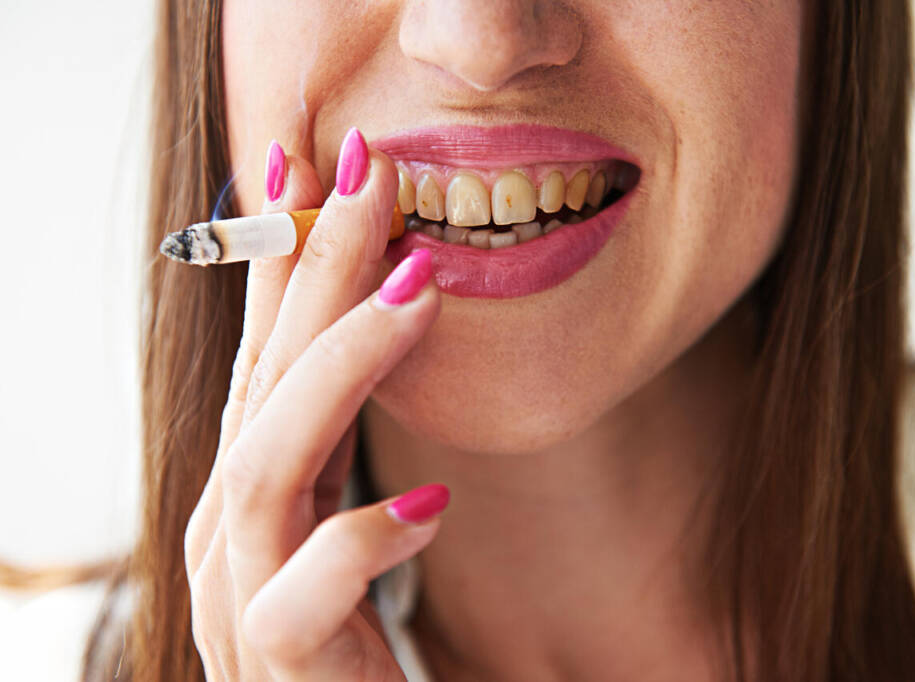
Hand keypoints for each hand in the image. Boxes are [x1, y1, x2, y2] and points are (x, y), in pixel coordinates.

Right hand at [183, 132, 443, 680]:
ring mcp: (240, 596)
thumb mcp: (342, 516)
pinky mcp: (278, 662)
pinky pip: (302, 596)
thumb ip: (338, 438)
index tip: (316, 167)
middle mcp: (228, 530)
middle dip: (315, 271)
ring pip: (268, 466)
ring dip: (343, 367)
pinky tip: (430, 508)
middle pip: (264, 380)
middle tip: (373, 175)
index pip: (262, 353)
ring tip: (421, 291)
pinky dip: (361, 542)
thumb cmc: (346, 636)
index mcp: (252, 487)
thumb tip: (378, 324)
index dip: (281, 258)